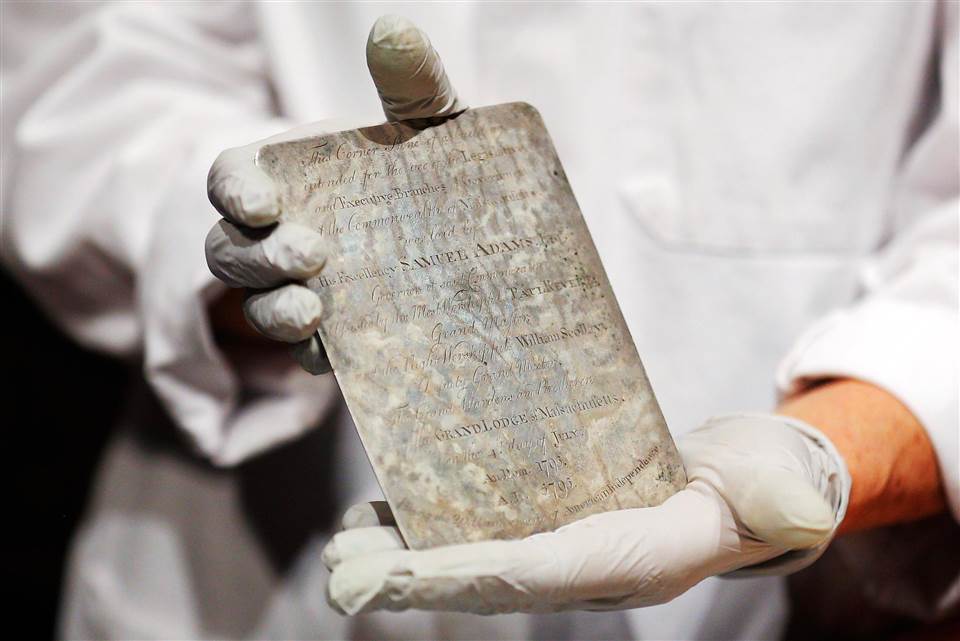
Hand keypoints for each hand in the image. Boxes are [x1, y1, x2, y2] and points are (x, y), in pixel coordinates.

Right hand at [204, 15, 462, 371]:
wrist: (473, 239)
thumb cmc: (433, 168)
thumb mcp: (432, 126)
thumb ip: (412, 85)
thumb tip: (393, 30)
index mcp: (285, 175)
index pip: (231, 178)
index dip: (235, 189)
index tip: (264, 202)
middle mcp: (277, 234)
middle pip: (231, 251)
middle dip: (259, 257)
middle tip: (310, 255)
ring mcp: (296, 287)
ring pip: (254, 304)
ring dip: (273, 311)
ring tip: (313, 312)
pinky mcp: (328, 334)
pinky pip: (301, 351)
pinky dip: (311, 353)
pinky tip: (334, 352)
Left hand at [322, 414, 849, 613]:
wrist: (748, 487)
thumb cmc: (762, 483)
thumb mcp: (778, 486)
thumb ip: (781, 499)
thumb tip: (796, 514)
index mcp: (638, 560)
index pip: (541, 574)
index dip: (468, 574)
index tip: (399, 574)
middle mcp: (591, 567)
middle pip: (489, 578)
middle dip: (415, 579)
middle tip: (342, 569)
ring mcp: (569, 549)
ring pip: (475, 560)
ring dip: (408, 557)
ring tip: (344, 540)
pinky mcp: (556, 523)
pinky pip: (485, 533)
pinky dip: (433, 528)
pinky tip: (387, 510)